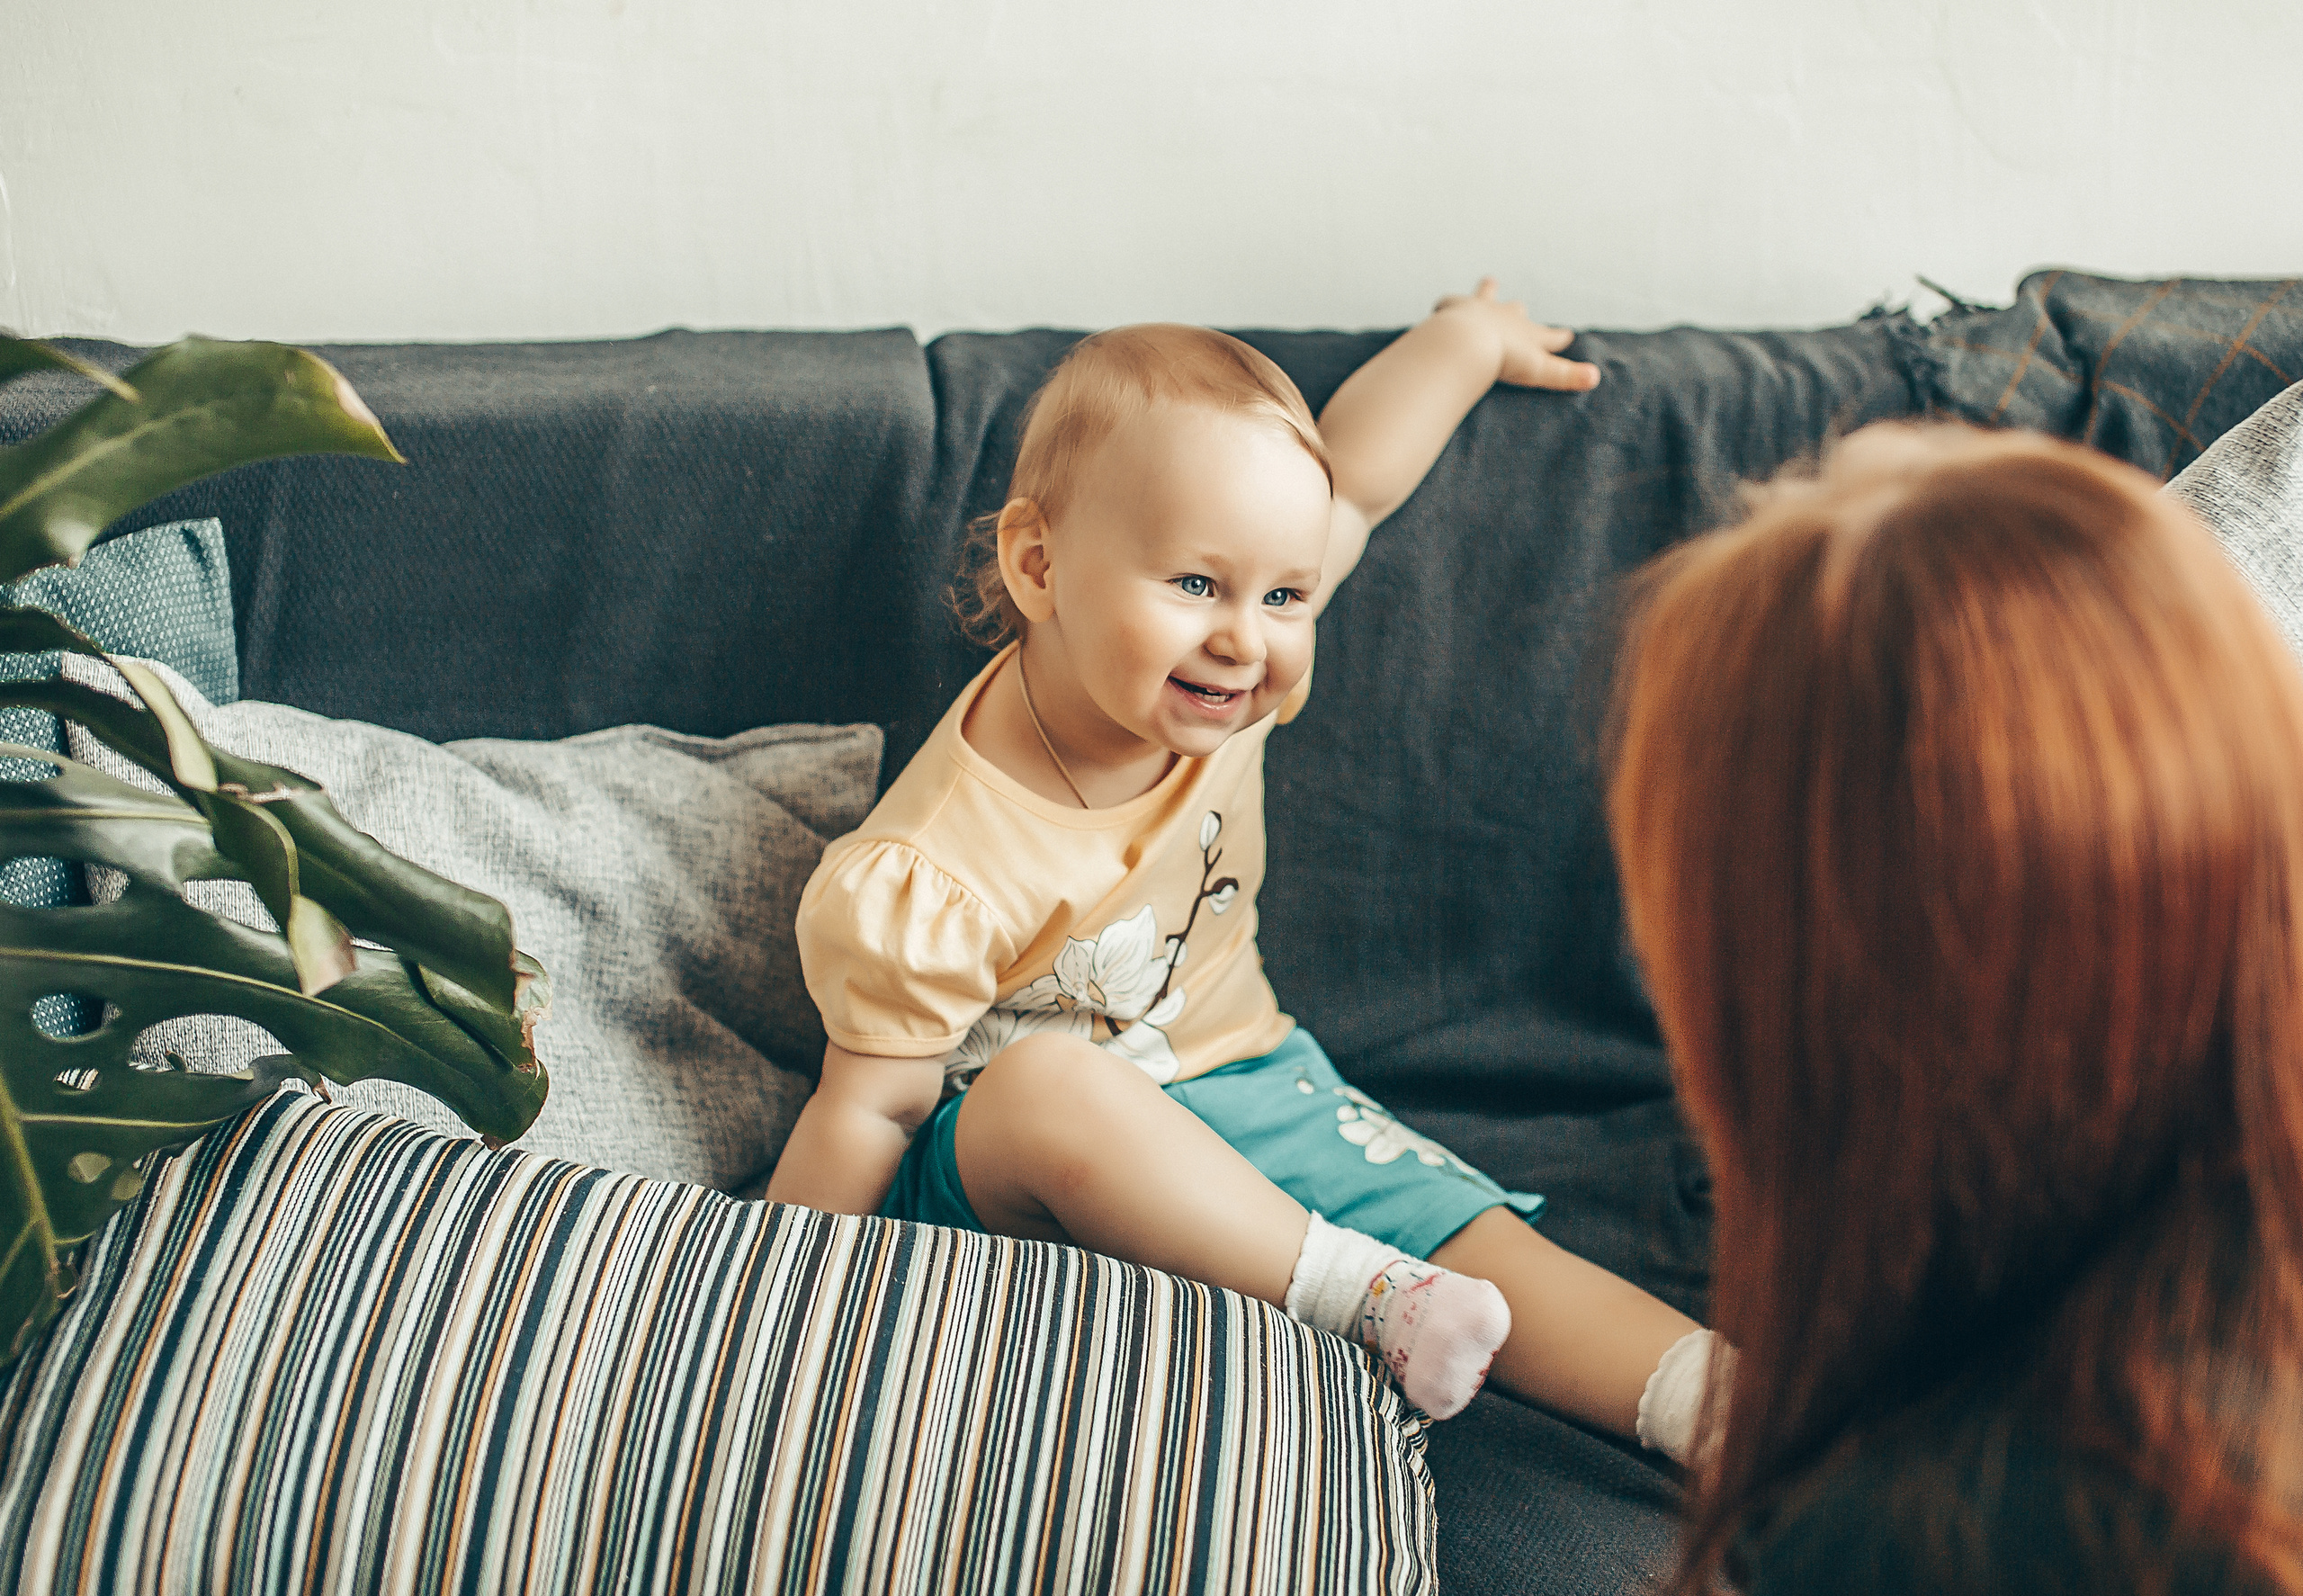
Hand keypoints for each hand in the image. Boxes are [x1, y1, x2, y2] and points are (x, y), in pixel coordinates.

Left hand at [1432, 277, 1601, 391]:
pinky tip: (1442, 307)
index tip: (1567, 336)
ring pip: (1486, 295)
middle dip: (1519, 311)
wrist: (1470, 341)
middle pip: (1516, 311)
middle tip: (1521, 307)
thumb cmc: (1505, 358)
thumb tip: (1597, 377)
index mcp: (1526, 332)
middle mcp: (1505, 315)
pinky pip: (1449, 302)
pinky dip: (1447, 305)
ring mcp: (1480, 308)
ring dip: (1488, 290)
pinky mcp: (1454, 307)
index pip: (1548, 336)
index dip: (1558, 338)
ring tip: (1489, 283)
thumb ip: (1567, 376)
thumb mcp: (1540, 371)